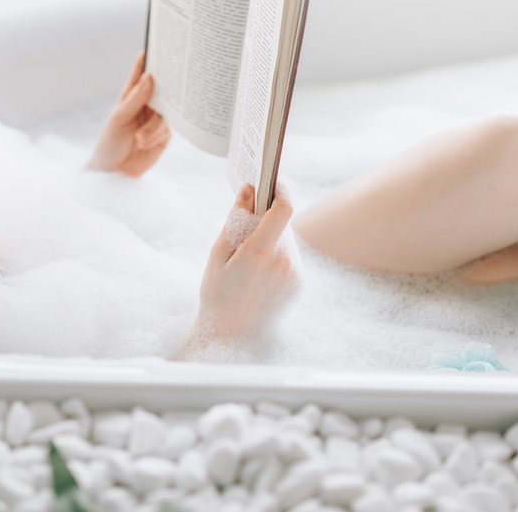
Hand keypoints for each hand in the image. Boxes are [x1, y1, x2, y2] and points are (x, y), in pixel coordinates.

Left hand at [88, 52, 170, 176]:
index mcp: (132, 95)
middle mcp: (146, 105)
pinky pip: (167, 131)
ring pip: (165, 114)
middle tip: (170, 84)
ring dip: (151, 127)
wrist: (114, 172)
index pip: (141, 73)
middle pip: (162, 90)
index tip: (157, 43)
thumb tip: (149, 77)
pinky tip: (144, 144)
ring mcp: (156, 120)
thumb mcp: (119, 118)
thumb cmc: (110, 141)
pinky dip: (155, 137)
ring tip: (138, 138)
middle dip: (166, 89)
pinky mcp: (164, 136)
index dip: (149, 58)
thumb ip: (135, 98)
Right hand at [191, 184, 298, 344]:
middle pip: (282, 223)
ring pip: (286, 239)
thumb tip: (248, 189)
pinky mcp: (300, 284)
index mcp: (261, 253)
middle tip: (244, 229)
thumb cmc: (217, 294)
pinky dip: (276, 255)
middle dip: (266, 219)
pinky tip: (257, 274)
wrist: (231, 338)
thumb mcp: (218, 254)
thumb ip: (236, 219)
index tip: (272, 180)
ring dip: (271, 238)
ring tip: (247, 261)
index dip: (281, 188)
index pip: (284, 208)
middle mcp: (285, 263)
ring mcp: (296, 275)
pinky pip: (289, 257)